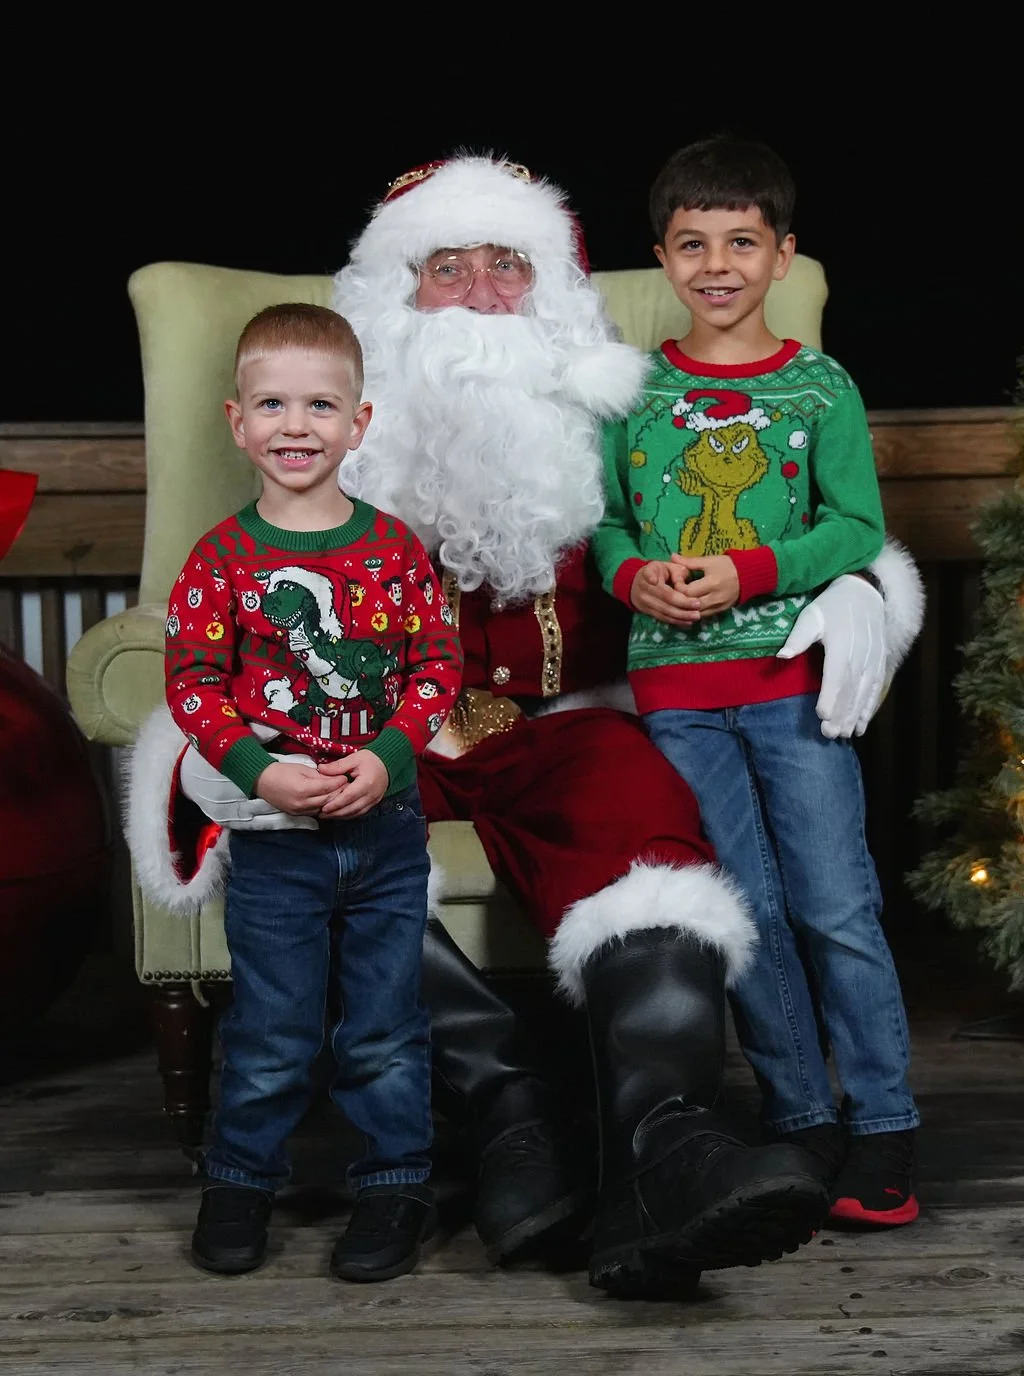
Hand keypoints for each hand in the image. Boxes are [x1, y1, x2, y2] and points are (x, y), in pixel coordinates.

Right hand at [255, 759, 337, 816]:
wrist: (262, 781)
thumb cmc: (281, 771)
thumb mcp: (302, 769)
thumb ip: (319, 776)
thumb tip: (333, 779)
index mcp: (303, 789)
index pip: (327, 788)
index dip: (338, 782)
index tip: (345, 777)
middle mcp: (302, 803)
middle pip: (327, 800)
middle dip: (339, 792)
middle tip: (347, 786)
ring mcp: (299, 811)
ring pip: (323, 808)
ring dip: (332, 801)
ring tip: (339, 793)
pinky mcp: (296, 814)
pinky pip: (315, 812)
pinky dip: (323, 807)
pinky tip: (328, 801)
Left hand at [317, 750, 389, 819]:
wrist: (387, 763)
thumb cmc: (371, 760)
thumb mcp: (354, 758)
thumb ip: (337, 765)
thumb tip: (321, 769)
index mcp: (366, 782)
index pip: (349, 797)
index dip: (335, 804)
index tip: (323, 807)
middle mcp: (372, 794)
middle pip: (351, 808)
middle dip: (336, 813)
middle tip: (322, 814)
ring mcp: (374, 800)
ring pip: (356, 813)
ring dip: (341, 816)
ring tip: (328, 815)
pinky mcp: (374, 803)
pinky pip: (360, 812)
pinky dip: (349, 815)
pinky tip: (340, 814)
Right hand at [630, 561, 700, 624]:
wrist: (638, 584)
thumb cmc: (659, 572)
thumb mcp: (667, 566)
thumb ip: (677, 571)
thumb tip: (682, 582)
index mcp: (647, 572)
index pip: (649, 574)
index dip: (651, 577)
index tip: (654, 581)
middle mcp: (643, 588)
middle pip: (664, 597)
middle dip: (682, 603)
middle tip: (698, 605)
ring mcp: (644, 602)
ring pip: (664, 610)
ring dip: (681, 615)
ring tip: (696, 616)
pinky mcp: (647, 612)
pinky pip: (663, 618)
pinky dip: (676, 621)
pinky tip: (688, 622)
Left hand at [669, 554, 739, 615]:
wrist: (749, 575)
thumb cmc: (727, 565)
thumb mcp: (709, 561)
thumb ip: (689, 561)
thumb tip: (672, 557)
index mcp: (711, 583)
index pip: (687, 591)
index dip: (678, 587)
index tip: (676, 581)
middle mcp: (715, 597)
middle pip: (690, 604)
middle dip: (680, 598)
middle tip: (675, 591)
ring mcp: (718, 606)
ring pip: (695, 613)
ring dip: (686, 607)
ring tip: (681, 599)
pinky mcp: (720, 611)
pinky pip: (703, 616)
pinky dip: (695, 612)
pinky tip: (689, 606)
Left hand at [777, 573, 885, 738]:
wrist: (863, 593)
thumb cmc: (830, 606)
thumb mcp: (810, 616)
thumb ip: (798, 637)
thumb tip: (782, 655)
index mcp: (841, 644)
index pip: (836, 674)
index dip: (830, 696)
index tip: (822, 716)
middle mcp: (860, 654)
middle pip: (851, 688)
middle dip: (841, 713)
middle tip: (829, 734)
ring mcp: (873, 659)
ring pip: (864, 692)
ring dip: (855, 715)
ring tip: (844, 735)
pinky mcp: (880, 663)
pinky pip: (876, 689)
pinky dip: (869, 708)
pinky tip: (861, 726)